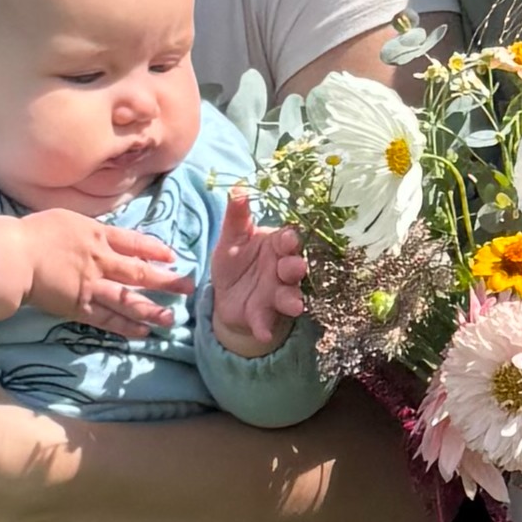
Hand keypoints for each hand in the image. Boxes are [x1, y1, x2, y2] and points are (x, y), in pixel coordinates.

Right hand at [0, 211, 185, 333]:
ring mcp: (91, 286)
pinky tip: (142, 332)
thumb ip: (88, 228)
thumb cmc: (33, 233)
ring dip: (152, 309)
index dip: (155, 250)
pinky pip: (107, 319)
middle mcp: (100, 261)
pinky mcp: (79, 308)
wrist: (13, 257)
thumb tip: (101, 232)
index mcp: (97, 235)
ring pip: (129, 299)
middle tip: (188, 287)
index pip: (135, 243)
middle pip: (140, 272)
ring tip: (172, 318)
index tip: (173, 256)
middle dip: (166, 280)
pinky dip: (126, 326)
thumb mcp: (67, 219)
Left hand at [207, 190, 305, 357]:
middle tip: (295, 267)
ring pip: (289, 296)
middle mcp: (281, 270)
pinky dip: (265, 327)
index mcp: (276, 246)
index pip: (288, 240)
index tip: (288, 239)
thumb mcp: (231, 238)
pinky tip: (263, 333)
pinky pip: (266, 322)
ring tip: (294, 305)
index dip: (289, 240)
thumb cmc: (234, 261)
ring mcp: (276, 294)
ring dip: (291, 300)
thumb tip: (238, 188)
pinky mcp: (264, 316)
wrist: (225, 295)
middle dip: (296, 268)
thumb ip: (236, 217)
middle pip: (294, 268)